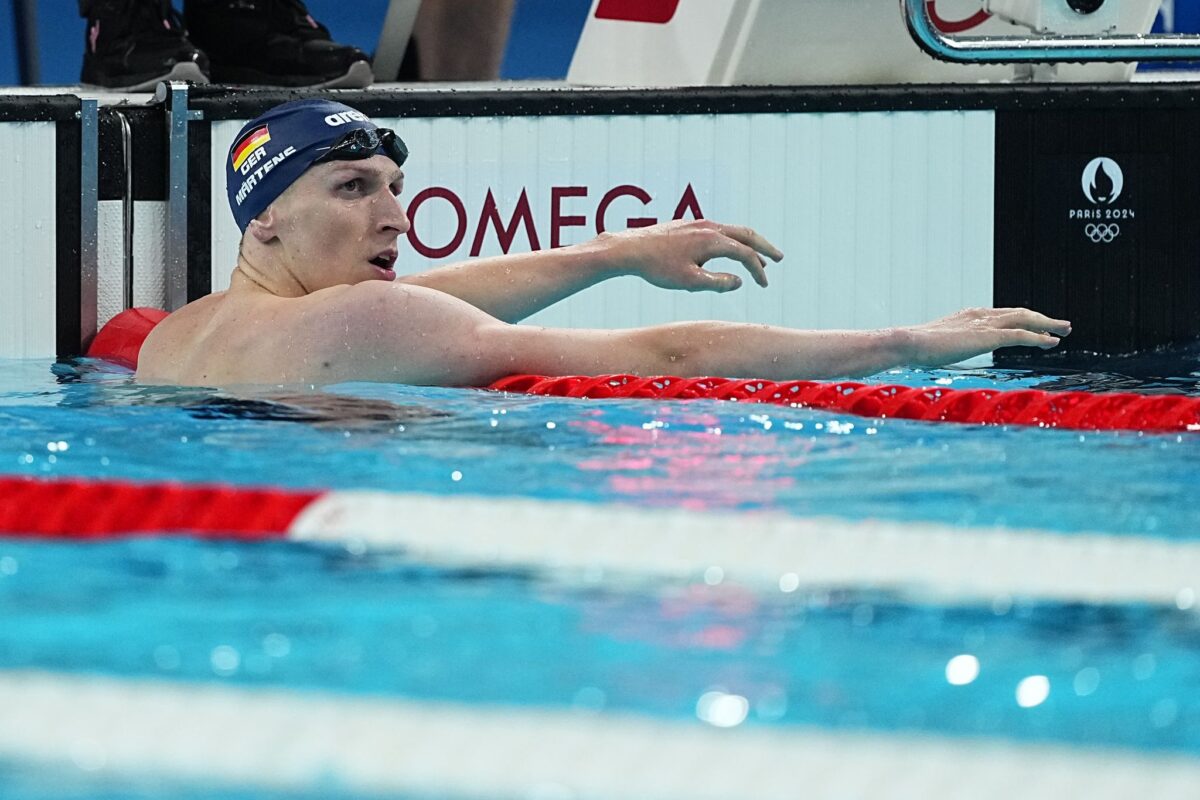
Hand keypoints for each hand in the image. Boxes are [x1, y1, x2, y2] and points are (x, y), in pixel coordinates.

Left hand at [600, 219, 783, 292]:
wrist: (629, 249)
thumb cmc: (657, 268)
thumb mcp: (689, 282)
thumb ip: (718, 283)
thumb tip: (739, 282)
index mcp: (713, 241)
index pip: (745, 255)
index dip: (758, 270)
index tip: (764, 284)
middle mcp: (709, 227)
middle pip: (746, 234)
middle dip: (764, 247)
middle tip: (779, 258)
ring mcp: (698, 223)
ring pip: (731, 231)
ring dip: (747, 244)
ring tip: (755, 259)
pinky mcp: (688, 225)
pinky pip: (718, 230)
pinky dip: (730, 240)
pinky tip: (727, 250)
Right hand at [903, 307, 1071, 365]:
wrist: (908, 342)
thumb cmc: (914, 347)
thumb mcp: (934, 346)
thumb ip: (944, 347)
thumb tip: (934, 356)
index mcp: (968, 316)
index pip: (1002, 315)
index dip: (1022, 320)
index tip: (1036, 326)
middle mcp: (980, 315)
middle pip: (1019, 313)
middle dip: (1042, 319)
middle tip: (1061, 326)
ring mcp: (985, 324)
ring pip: (1026, 320)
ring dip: (1047, 325)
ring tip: (1064, 330)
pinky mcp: (989, 336)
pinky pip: (1021, 335)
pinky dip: (1039, 338)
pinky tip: (1051, 342)